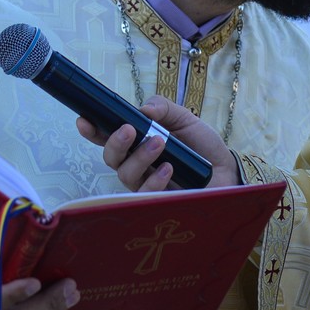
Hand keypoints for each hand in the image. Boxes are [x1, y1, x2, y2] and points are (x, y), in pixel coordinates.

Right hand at [75, 96, 237, 191]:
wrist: (225, 169)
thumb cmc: (200, 144)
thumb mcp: (183, 118)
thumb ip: (163, 108)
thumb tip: (143, 109)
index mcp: (136, 142)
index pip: (106, 137)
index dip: (92, 130)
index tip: (84, 120)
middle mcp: (135, 163)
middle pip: (110, 157)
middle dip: (115, 142)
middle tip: (130, 129)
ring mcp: (145, 183)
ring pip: (125, 174)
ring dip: (139, 157)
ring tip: (160, 143)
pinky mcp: (158, 200)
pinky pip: (145, 193)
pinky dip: (154, 179)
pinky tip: (169, 168)